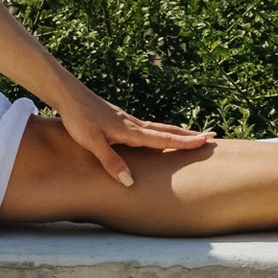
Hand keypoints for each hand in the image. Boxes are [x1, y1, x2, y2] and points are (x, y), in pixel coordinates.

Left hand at [47, 83, 213, 186]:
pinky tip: (155, 132)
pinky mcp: (117, 117)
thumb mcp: (92, 143)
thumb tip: (130, 182)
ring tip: (191, 134)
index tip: (205, 141)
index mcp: (130, 131)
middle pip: (165, 130)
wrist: (66, 94)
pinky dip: (159, 130)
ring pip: (156, 127)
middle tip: (211, 137)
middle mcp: (132, 124)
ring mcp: (125, 119)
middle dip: (188, 135)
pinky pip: (145, 126)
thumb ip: (111, 162)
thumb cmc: (78, 118)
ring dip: (175, 131)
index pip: (162, 139)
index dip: (184, 142)